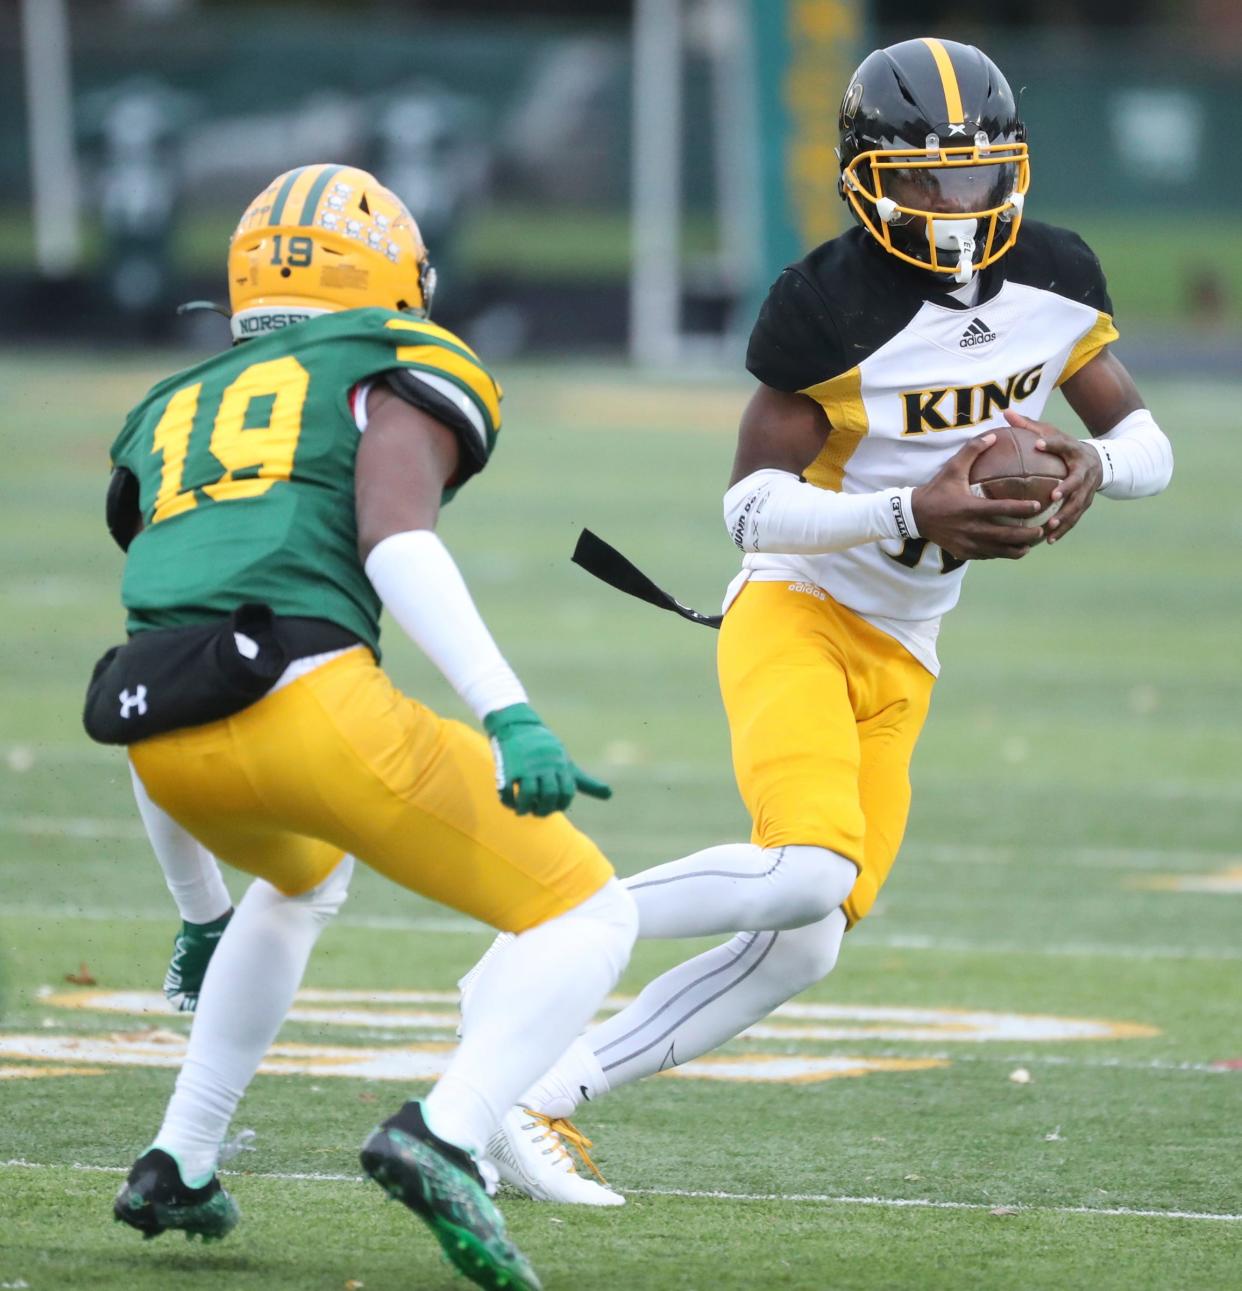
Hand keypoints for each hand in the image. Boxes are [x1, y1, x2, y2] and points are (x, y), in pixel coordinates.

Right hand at [483, 703, 611, 816]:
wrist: (520, 727)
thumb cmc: (548, 751)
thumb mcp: (568, 764)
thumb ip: (586, 782)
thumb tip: (610, 794)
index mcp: (561, 766)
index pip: (567, 792)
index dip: (562, 804)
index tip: (555, 807)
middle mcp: (545, 767)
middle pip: (549, 794)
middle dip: (544, 809)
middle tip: (538, 812)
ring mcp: (526, 767)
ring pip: (528, 794)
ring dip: (525, 808)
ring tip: (523, 812)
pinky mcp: (509, 767)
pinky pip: (508, 790)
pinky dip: (508, 802)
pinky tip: (511, 804)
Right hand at [910, 433, 1044, 560]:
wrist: (914, 516)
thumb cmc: (936, 491)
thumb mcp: (952, 469)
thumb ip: (972, 451)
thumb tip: (994, 435)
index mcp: (970, 507)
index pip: (1002, 509)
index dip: (1022, 509)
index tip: (1037, 506)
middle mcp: (970, 528)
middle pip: (1005, 535)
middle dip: (1026, 535)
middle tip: (1041, 530)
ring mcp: (966, 543)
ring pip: (998, 551)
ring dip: (1017, 549)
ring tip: (1030, 546)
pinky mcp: (962, 552)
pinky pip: (986, 556)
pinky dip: (1000, 554)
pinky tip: (1010, 551)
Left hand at [1002, 409, 1102, 544]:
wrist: (1098, 462)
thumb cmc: (1064, 447)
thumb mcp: (1051, 433)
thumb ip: (1029, 426)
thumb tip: (1005, 413)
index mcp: (1075, 451)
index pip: (1064, 445)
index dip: (1053, 444)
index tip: (1039, 444)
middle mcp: (1085, 472)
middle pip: (1078, 481)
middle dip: (1067, 489)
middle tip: (1052, 496)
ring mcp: (1088, 490)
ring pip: (1078, 505)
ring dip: (1065, 516)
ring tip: (1050, 525)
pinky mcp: (1086, 504)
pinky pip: (1074, 519)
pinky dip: (1063, 529)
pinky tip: (1048, 540)